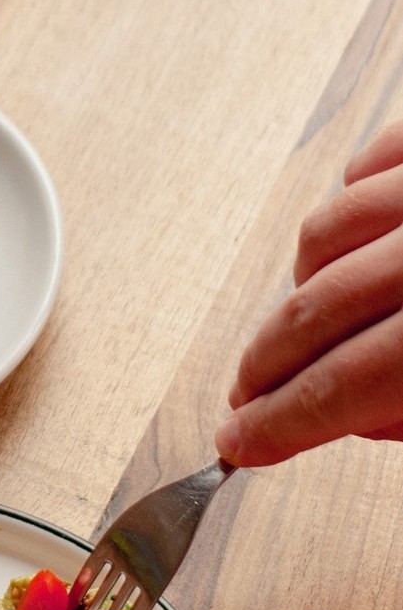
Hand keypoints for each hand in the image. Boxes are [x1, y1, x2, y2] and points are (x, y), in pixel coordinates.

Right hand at [214, 120, 402, 466]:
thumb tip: (362, 420)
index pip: (343, 384)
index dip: (281, 425)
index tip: (243, 445)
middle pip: (313, 311)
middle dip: (267, 366)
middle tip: (250, 400)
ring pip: (323, 236)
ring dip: (305, 288)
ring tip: (314, 322)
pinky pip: (366, 164)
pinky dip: (348, 210)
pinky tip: (355, 243)